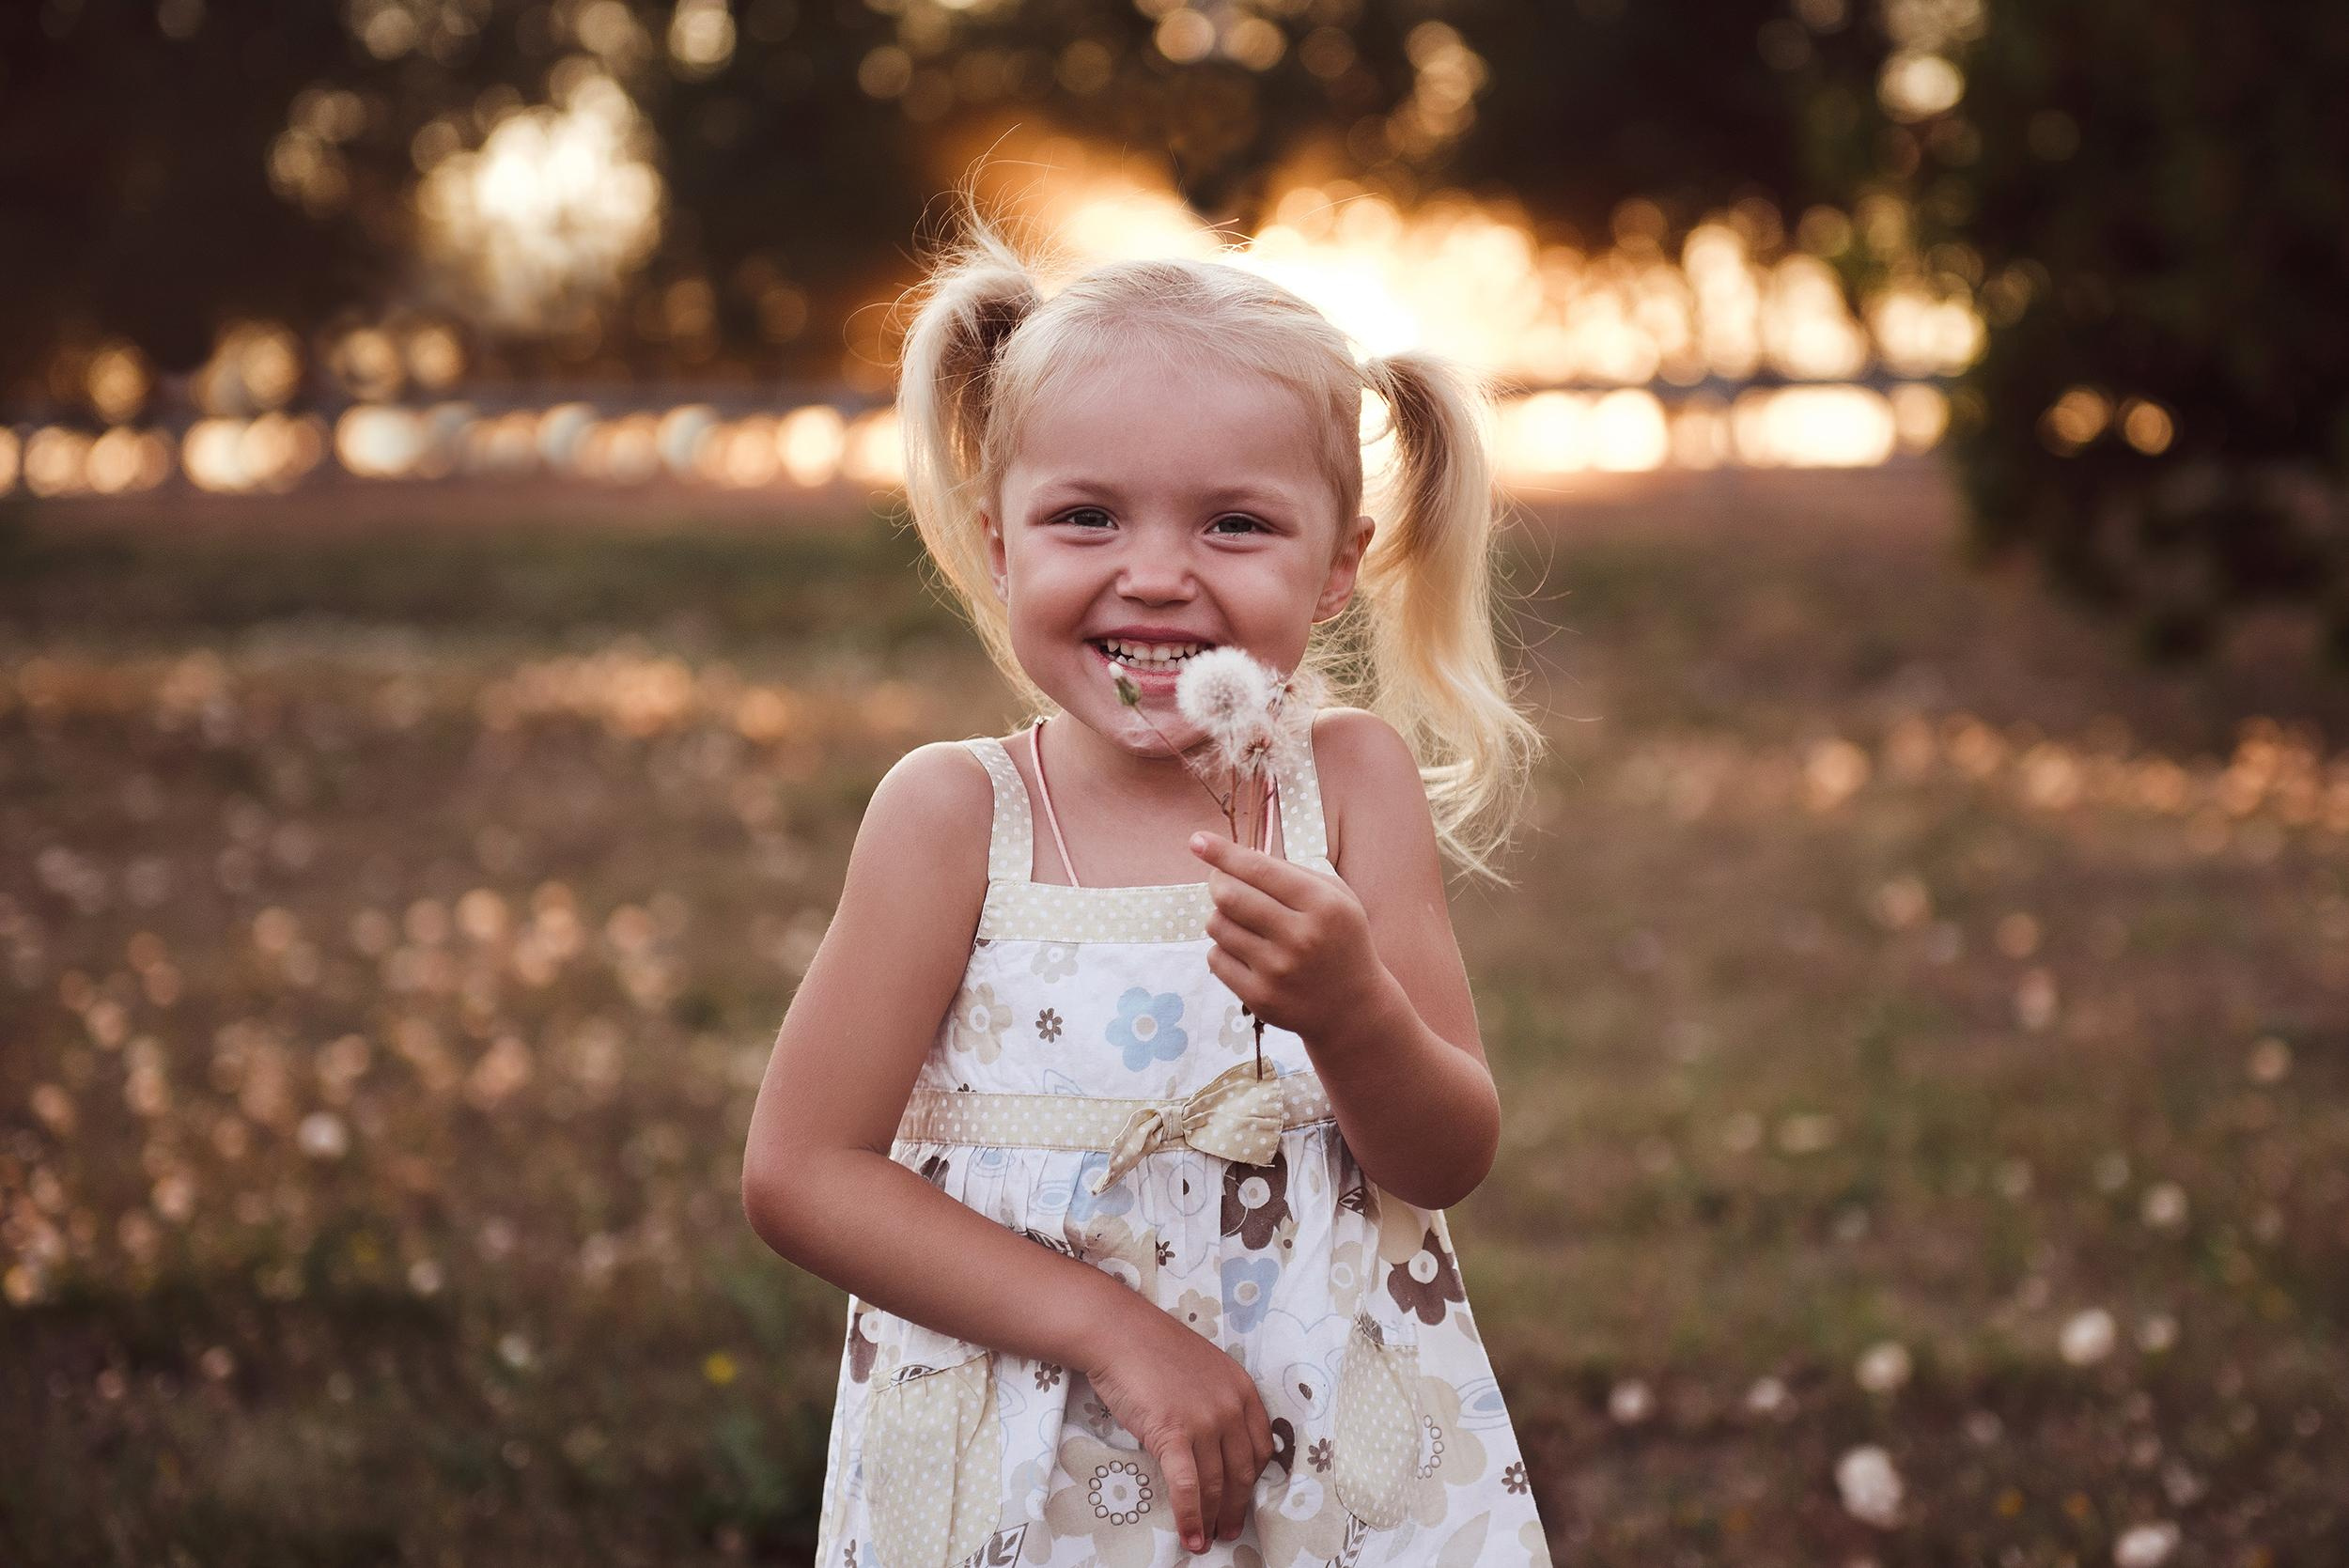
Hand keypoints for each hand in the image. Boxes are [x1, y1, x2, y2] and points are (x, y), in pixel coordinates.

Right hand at [1079, 1293, 1275, 1552]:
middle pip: (1243, 1472)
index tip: (1245, 1497)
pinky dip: (1190, 1517)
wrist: (1118, 1332)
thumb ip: (1216, 1400)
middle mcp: (1231, 1407)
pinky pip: (1188, 1486)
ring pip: (1217, 1484)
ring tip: (1207, 1540)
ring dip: (1213, 1519)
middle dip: (1237, 1508)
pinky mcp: (1174, 1433)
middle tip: (1230, 1530)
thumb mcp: (1203, 1368)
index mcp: (1242, 1389)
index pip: (1260, 1447)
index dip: (1253, 1479)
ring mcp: (1204, 1421)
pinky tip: (1190, 1537)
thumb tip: (1214, 1440)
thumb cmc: (1152, 1348)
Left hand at [1188, 831, 1386, 1044]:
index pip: (1259, 869)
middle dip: (1217, 882)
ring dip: (1221, 916)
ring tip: (1244, 922)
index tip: (1197, 841)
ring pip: (1217, 926)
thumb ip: (1293, 872)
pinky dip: (1223, 948)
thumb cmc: (1339, 940)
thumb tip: (1239, 856)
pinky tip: (1247, 952)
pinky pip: (1216, 958)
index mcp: (1323, 905)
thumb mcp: (1336, 897)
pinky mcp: (1260, 998)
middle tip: (1222, 881)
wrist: (1353, 1008)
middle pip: (1229, 896)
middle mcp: (1301, 937)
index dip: (1223, 852)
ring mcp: (1278, 971)